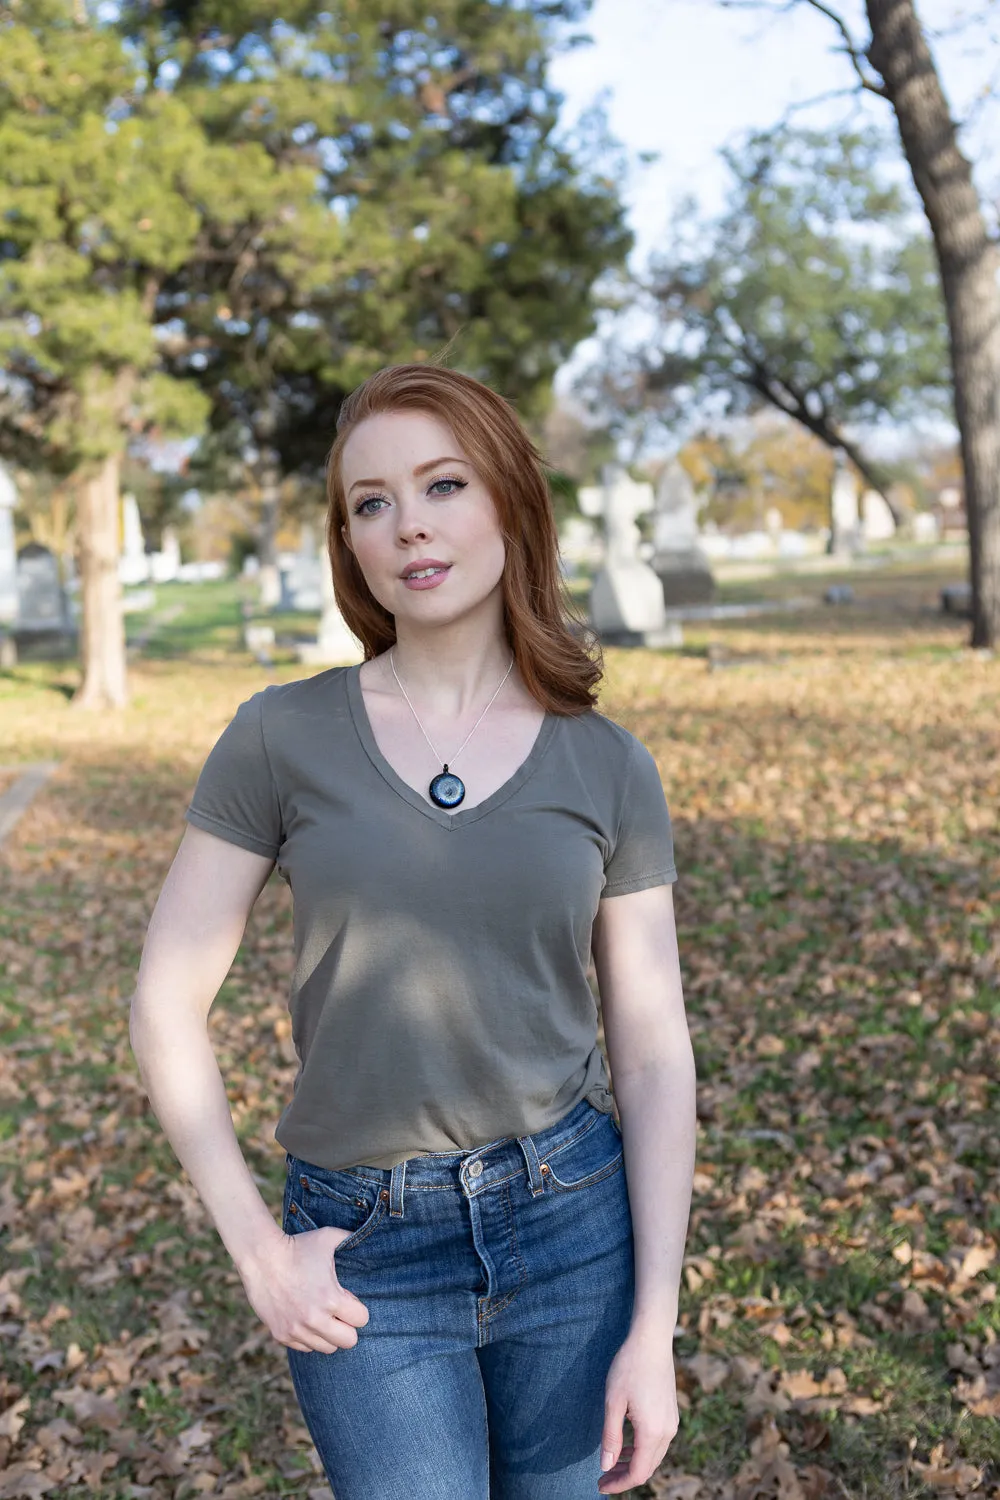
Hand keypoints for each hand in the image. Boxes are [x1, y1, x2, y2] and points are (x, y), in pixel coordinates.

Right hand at [237, 1226, 370, 1353]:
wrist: (261, 1256)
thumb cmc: (297, 1246)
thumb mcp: (329, 1237)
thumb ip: (351, 1240)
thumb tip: (370, 1240)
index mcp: (331, 1298)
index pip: (362, 1319)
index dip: (358, 1308)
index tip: (348, 1299)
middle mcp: (315, 1319)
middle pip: (348, 1341)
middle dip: (348, 1326)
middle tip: (339, 1312)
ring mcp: (297, 1330)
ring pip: (327, 1348)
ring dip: (329, 1334)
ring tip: (322, 1315)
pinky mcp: (281, 1335)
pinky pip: (305, 1347)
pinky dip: (309, 1337)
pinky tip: (305, 1318)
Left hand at [598, 1326, 679, 1493]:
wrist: (652, 1340)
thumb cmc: (629, 1367)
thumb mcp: (613, 1402)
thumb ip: (611, 1437)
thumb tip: (606, 1466)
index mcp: (652, 1432)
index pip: (638, 1473)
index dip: (619, 1484)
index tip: (600, 1486)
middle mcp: (667, 1431)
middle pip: (648, 1468)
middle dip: (625, 1476)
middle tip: (602, 1477)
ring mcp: (672, 1422)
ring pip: (654, 1456)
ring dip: (634, 1463)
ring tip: (612, 1462)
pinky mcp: (671, 1413)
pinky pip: (658, 1442)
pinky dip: (642, 1450)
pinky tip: (627, 1443)